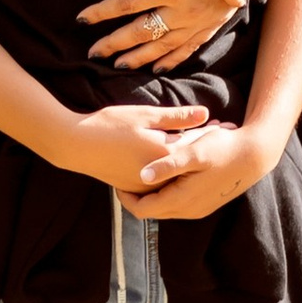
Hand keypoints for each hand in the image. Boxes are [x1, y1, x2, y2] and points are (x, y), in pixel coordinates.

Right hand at [62, 100, 236, 198]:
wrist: (75, 145)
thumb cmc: (109, 125)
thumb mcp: (145, 115)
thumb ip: (176, 117)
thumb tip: (206, 114)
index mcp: (165, 155)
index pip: (197, 143)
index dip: (213, 132)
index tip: (227, 125)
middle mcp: (160, 175)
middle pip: (191, 161)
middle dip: (206, 147)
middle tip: (222, 135)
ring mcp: (147, 185)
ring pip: (177, 174)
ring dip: (191, 161)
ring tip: (202, 148)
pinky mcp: (135, 188)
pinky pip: (162, 180)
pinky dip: (172, 170)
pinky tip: (176, 160)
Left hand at [79, 0, 239, 68]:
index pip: (127, 4)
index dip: (102, 12)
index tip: (81, 18)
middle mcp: (183, 9)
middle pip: (141, 32)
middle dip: (114, 43)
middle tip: (93, 53)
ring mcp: (199, 22)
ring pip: (163, 47)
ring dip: (139, 58)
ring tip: (118, 65)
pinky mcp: (212, 27)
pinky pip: (188, 49)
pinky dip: (171, 60)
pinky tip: (156, 69)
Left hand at [134, 121, 281, 221]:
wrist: (254, 156)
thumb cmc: (223, 148)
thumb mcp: (194, 152)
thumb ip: (168, 164)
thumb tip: (142, 175)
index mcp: (182, 200)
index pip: (142, 209)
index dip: (125, 197)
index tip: (116, 179)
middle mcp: (188, 210)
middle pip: (151, 211)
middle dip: (135, 196)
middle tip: (122, 176)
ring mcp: (197, 209)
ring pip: (163, 207)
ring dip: (150, 194)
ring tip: (138, 173)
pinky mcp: (204, 204)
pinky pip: (176, 203)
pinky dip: (164, 192)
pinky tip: (162, 174)